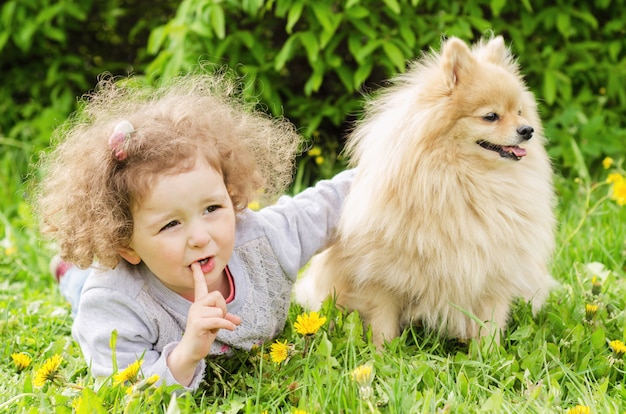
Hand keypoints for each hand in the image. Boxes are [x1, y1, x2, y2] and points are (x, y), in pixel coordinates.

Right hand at [167, 263, 240, 385]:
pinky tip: (229, 329)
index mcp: (199, 304)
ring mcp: (195, 314)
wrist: (192, 351)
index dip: (198, 275)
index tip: (194, 263)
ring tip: (215, 328)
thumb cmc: (204, 336)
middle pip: (217, 295)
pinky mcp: (198, 323)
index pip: (199, 286)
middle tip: (219, 321)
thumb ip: (225, 318)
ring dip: (223, 320)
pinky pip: (218, 319)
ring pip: (219, 309)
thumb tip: (238, 320)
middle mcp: (195, 306)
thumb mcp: (216, 324)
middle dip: (223, 308)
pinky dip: (227, 325)